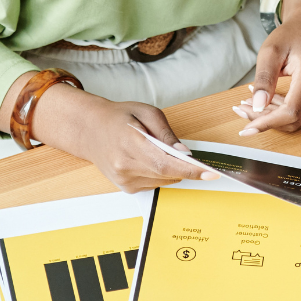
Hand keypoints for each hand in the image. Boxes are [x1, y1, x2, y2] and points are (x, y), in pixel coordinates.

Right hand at [28, 82, 217, 192]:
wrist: (90, 130)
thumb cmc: (118, 117)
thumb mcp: (146, 112)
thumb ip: (166, 133)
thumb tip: (184, 151)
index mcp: (130, 145)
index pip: (165, 164)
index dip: (190, 170)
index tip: (210, 172)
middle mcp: (125, 167)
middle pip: (167, 174)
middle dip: (186, 166)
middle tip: (196, 156)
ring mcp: (124, 180)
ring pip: (164, 180)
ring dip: (173, 168)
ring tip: (160, 149)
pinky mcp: (126, 188)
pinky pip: (155, 183)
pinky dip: (162, 172)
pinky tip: (151, 158)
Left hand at [232, 0, 300, 134]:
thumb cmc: (294, 34)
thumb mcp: (271, 51)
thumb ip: (265, 79)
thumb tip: (258, 106)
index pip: (291, 111)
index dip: (267, 123)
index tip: (246, 128)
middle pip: (294, 119)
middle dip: (266, 120)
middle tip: (243, 109)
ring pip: (299, 120)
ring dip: (274, 117)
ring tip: (253, 103)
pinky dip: (286, 113)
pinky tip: (271, 101)